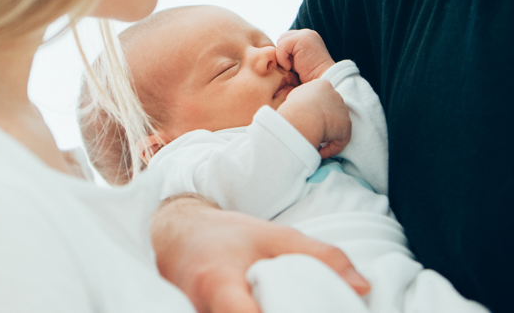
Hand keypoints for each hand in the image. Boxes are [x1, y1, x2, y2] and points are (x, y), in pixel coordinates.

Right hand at [151, 195, 369, 312]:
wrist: (176, 236)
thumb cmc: (225, 235)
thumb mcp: (273, 236)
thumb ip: (319, 258)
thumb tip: (363, 288)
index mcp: (219, 285)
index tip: (299, 306)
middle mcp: (202, 311)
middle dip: (280, 311)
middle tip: (302, 303)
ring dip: (265, 312)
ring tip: (291, 302)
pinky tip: (271, 306)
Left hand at [276, 29, 334, 82]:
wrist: (322, 81)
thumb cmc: (309, 77)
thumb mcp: (298, 61)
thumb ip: (290, 52)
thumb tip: (273, 51)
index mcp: (308, 37)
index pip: (286, 39)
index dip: (284, 53)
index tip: (291, 66)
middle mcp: (308, 33)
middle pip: (282, 38)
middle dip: (282, 53)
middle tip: (291, 66)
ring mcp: (306, 34)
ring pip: (281, 41)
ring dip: (282, 56)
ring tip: (292, 67)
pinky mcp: (302, 39)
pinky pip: (282, 46)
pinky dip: (283, 58)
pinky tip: (292, 67)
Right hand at [277, 79, 350, 157]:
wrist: (304, 116)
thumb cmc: (293, 107)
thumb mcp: (293, 96)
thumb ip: (300, 98)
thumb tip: (297, 107)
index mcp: (323, 85)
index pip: (320, 96)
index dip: (313, 107)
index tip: (305, 117)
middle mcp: (336, 96)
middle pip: (330, 109)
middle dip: (322, 120)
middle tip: (310, 130)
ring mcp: (343, 111)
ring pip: (335, 125)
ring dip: (326, 135)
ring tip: (313, 142)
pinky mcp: (346, 127)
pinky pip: (339, 140)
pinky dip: (330, 148)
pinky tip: (319, 152)